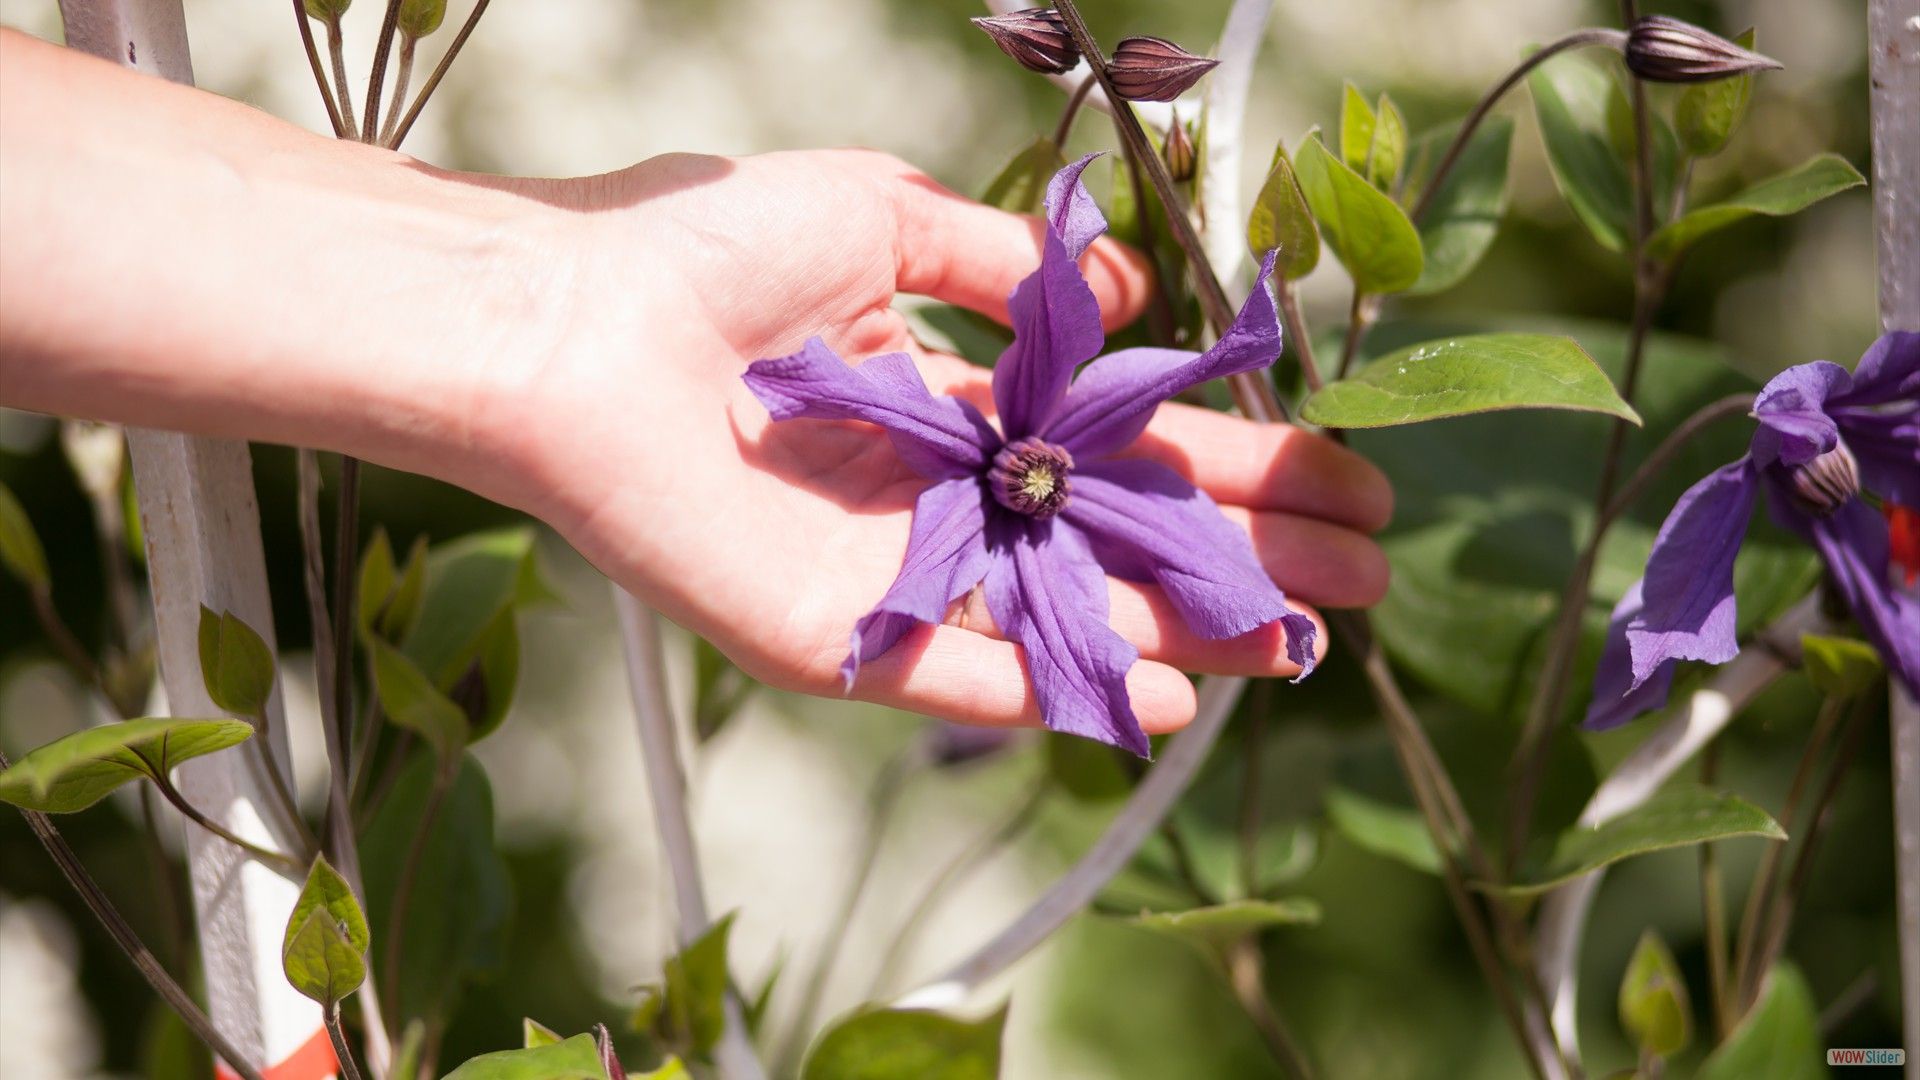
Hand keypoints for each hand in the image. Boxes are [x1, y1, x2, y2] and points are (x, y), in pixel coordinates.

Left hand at [490, 150, 1392, 733]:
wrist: (567, 323)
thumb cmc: (705, 249)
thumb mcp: (884, 216)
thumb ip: (1007, 265)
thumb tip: (1128, 291)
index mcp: (958, 405)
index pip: (1128, 444)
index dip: (1236, 460)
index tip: (1339, 478)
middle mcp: (946, 497)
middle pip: (1123, 538)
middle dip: (1246, 556)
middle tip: (1365, 579)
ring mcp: (901, 575)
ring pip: (1073, 615)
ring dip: (1190, 634)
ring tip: (1303, 642)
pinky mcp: (845, 636)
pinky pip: (976, 674)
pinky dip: (1069, 689)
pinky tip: (1170, 698)